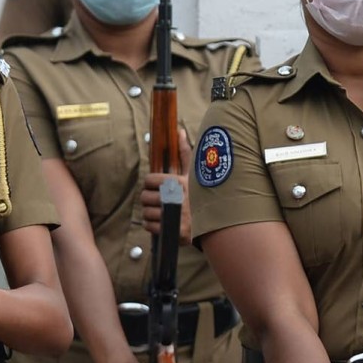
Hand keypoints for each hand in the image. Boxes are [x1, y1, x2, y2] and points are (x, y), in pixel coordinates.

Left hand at [141, 128, 193, 245]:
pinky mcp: (174, 231)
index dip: (150, 183)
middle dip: (148, 198)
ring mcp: (175, 216)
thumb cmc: (202, 194)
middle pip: (145, 197)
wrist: (217, 222)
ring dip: (150, 212)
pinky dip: (152, 225)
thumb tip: (179, 131)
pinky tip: (161, 222)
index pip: (150, 180)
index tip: (156, 186)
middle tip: (156, 199)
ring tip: (159, 211)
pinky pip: (150, 226)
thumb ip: (184, 152)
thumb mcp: (194, 172)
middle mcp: (176, 199)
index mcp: (178, 183)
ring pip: (146, 212)